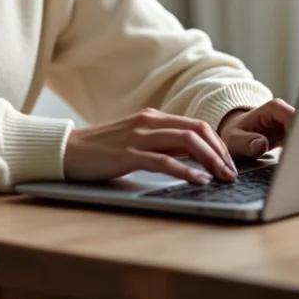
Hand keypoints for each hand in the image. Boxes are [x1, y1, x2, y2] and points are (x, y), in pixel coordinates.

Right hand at [62, 108, 237, 184]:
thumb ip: (161, 142)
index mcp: (153, 117)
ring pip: (187, 142)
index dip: (218, 143)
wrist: (67, 149)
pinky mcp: (128, 155)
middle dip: (220, 152)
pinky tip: (198, 181)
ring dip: (211, 161)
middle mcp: (149, 122)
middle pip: (198, 131)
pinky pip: (164, 161)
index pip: (197, 125)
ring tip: (222, 178)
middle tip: (232, 173)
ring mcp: (139, 137)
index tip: (228, 162)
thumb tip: (193, 156)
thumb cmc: (102, 148)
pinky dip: (186, 171)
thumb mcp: (136, 138)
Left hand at [216, 99, 295, 157]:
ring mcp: (292, 125)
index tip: (296, 152)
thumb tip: (262, 145)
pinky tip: (298, 167)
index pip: (296, 118)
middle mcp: (286, 114)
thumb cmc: (234, 135)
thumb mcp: (233, 140)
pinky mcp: (294, 136)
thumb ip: (245, 143)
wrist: (235, 136)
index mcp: (274, 108)